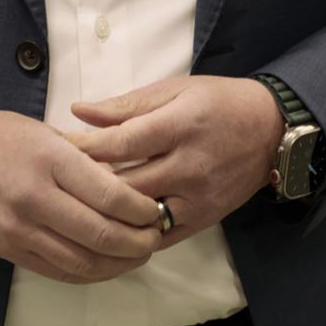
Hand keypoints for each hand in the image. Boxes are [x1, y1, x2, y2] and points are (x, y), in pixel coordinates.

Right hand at [0, 99, 165, 283]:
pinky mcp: (8, 250)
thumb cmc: (1, 136)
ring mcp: (18, 229)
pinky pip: (58, 271)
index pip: (109, 195)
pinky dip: (89, 273)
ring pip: (82, 262)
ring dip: (118, 264)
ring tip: (137, 254)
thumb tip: (128, 187)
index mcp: (49, 160)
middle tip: (154, 237)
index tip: (155, 210)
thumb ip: (85, 161)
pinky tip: (105, 264)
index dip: (141, 210)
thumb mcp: (47, 133)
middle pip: (100, 234)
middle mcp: (34, 197)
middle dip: (138, 242)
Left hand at [63, 76, 283, 248]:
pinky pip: (161, 235)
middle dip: (86, 184)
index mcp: (179, 125)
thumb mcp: (174, 90)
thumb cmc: (218, 102)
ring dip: (107, 212)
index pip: (121, 143)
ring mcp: (198, 197)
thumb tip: (79, 111)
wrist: (271, 130)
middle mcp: (189, 165)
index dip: (83, 147)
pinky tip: (109, 226)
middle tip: (55, 181)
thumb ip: (125, 104)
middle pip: (126, 184)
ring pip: (140, 215)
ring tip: (76, 204)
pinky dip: (132, 233)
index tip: (54, 148)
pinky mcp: (204, 218)